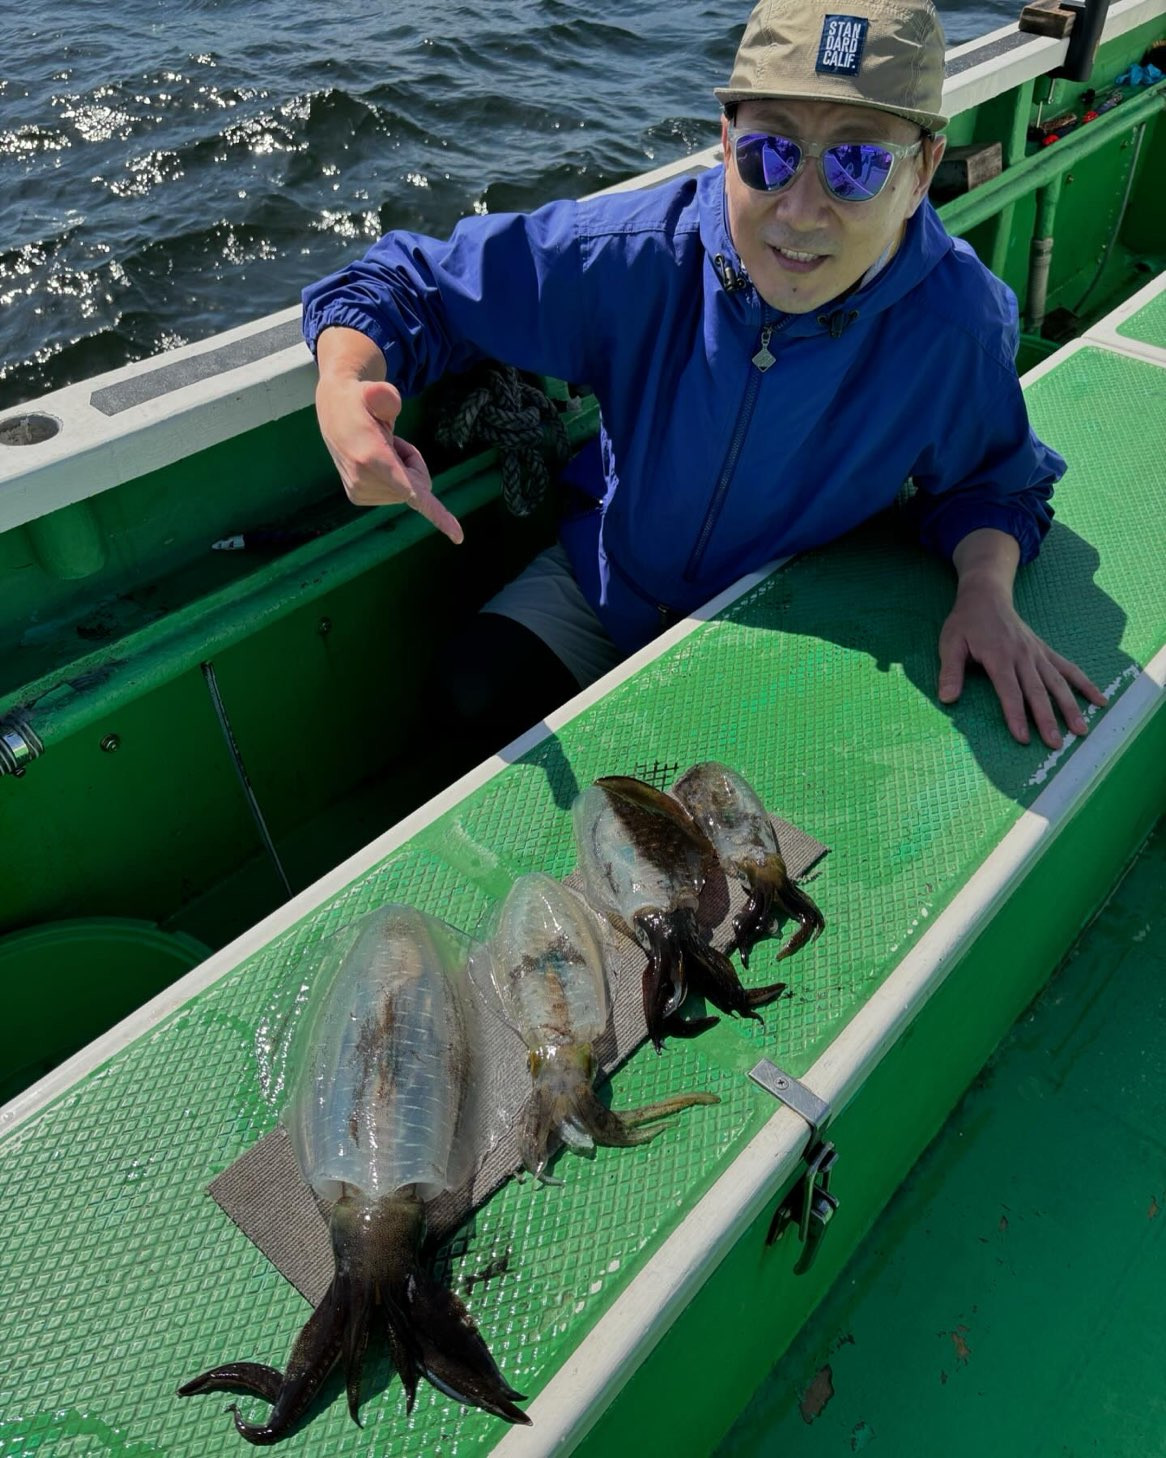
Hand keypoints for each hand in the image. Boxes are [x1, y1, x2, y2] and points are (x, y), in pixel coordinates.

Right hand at [313, 327, 463, 543]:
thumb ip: (384, 395)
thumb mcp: (375, 390)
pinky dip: (394, 476)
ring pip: (408, 492)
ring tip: (378, 446)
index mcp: (371, 459)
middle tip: (391, 439)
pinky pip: (397, 494)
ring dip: (402, 469)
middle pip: (419, 486)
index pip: (411, 491)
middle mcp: (363, 481)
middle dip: (413, 463)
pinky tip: (374, 459)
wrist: (334, 410)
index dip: (437, 514)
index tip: (459, 538)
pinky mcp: (358, 497)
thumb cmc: (363, 399)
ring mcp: (359, 492)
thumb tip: (389, 405)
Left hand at [937, 578, 1106, 748]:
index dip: (1016, 715)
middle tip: (1055, 745)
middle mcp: (1023, 656)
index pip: (1009, 691)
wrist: (987, 595)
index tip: (1023, 738)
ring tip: (1081, 730)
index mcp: (999, 656)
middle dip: (1047, 719)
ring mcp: (1037, 654)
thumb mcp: (950, 643)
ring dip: (1071, 707)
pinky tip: (1100, 700)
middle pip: (1038, 691)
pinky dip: (1085, 684)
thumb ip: (950, 672)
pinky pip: (1068, 668)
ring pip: (1058, 683)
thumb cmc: (966, 623)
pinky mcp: (1045, 652)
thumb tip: (947, 699)